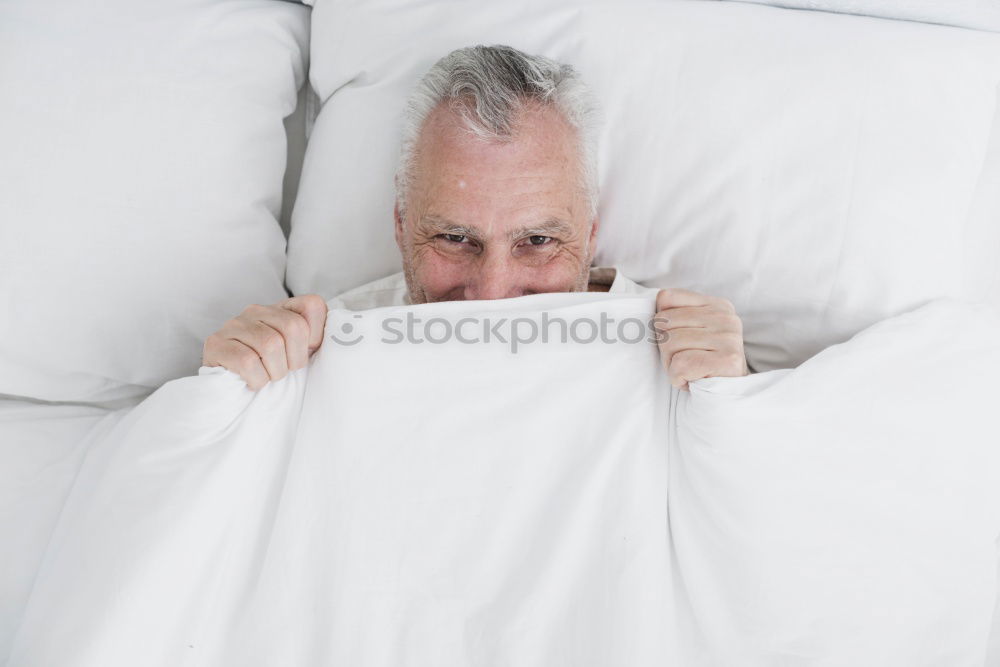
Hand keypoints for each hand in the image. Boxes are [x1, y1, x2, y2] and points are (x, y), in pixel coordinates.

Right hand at [202, 294, 327, 389]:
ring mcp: (234, 324)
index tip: (306, 353)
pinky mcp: (216, 343)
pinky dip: (256, 379)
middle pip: (293, 327)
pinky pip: (247, 361)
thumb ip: (319, 341)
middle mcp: (256, 310)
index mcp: (282, 308)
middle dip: (295, 359)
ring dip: (275, 372)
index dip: (316, 336)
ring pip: (270, 345)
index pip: (313, 305)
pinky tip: (253, 381)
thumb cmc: (272, 371)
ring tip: (268, 376)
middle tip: (285, 371)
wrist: (232, 392)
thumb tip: (342, 337)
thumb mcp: (300, 353)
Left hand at [653, 288, 748, 391]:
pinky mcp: (728, 360)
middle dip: (665, 348)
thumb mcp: (688, 333)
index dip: (661, 324)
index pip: (666, 298)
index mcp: (716, 305)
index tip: (678, 342)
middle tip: (682, 362)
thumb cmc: (700, 366)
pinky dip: (678, 378)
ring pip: (670, 342)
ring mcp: (730, 338)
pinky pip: (681, 364)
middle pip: (664, 321)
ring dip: (671, 365)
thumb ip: (672, 316)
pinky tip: (692, 381)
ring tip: (689, 372)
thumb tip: (640, 314)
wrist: (723, 400)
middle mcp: (726, 317)